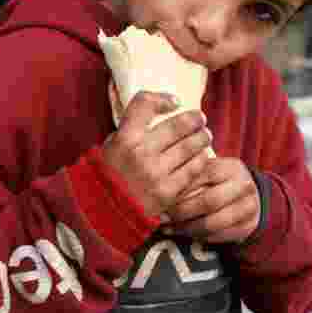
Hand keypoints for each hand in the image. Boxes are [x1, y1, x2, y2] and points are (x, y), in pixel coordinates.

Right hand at [101, 89, 213, 217]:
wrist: (106, 213)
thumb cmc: (111, 175)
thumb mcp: (112, 146)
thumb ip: (132, 129)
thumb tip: (161, 109)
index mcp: (124, 138)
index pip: (144, 104)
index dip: (162, 99)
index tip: (175, 102)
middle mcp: (140, 153)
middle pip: (177, 126)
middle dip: (194, 119)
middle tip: (200, 118)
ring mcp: (155, 173)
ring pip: (189, 147)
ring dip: (201, 139)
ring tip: (205, 136)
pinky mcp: (167, 192)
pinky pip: (192, 170)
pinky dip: (200, 160)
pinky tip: (202, 156)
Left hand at [162, 158, 259, 244]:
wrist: (250, 196)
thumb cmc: (220, 181)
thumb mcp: (210, 171)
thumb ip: (192, 176)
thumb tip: (162, 189)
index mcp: (230, 167)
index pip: (201, 176)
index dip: (180, 188)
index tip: (162, 197)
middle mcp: (243, 185)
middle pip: (209, 201)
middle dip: (182, 211)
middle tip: (164, 216)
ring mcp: (248, 206)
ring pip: (213, 222)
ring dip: (188, 227)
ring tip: (170, 228)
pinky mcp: (248, 225)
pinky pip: (219, 235)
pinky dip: (199, 236)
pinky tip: (184, 234)